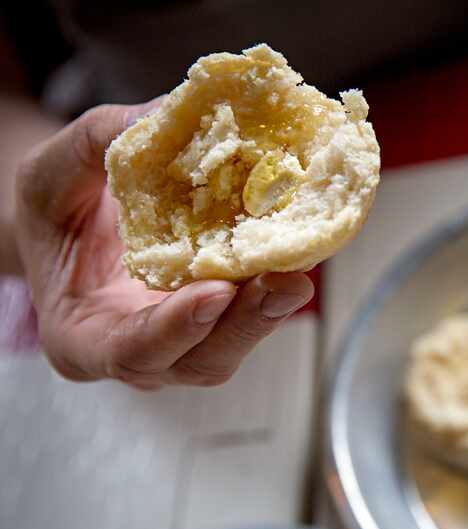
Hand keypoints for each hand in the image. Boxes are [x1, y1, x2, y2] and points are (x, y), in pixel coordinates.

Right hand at [14, 101, 313, 388]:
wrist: (78, 223)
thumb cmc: (55, 210)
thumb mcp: (49, 176)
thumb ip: (93, 148)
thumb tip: (165, 112)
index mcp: (83, 337)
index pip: (131, 351)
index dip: (175, 328)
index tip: (215, 294)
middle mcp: (143, 351)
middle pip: (202, 359)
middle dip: (248, 323)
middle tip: (287, 283)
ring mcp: (188, 339)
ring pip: (238, 339)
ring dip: (273, 306)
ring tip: (301, 266)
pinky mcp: (222, 315)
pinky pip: (253, 308)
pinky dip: (275, 279)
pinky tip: (299, 244)